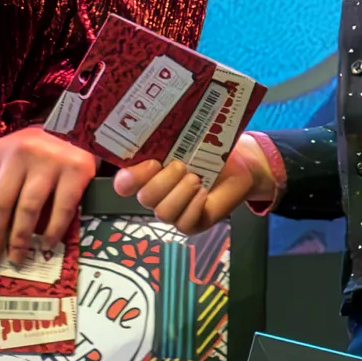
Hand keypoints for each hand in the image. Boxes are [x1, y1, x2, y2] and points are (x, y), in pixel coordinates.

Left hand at [0, 126, 98, 264]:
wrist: (81, 127)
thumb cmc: (40, 152)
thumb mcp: (13, 159)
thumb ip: (0, 184)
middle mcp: (21, 153)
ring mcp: (49, 161)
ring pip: (27, 209)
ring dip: (20, 240)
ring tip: (18, 258)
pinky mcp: (76, 170)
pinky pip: (61, 210)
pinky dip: (52, 232)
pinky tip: (46, 245)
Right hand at [114, 132, 273, 234]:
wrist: (237, 165)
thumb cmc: (208, 150)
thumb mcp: (186, 141)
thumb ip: (164, 143)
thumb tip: (152, 136)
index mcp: (147, 173)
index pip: (124, 183)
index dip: (129, 178)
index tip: (152, 163)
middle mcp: (155, 194)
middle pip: (145, 198)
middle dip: (164, 181)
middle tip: (182, 166)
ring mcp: (172, 211)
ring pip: (163, 213)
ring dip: (181, 193)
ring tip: (196, 179)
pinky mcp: (189, 224)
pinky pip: (183, 223)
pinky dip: (194, 206)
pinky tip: (203, 193)